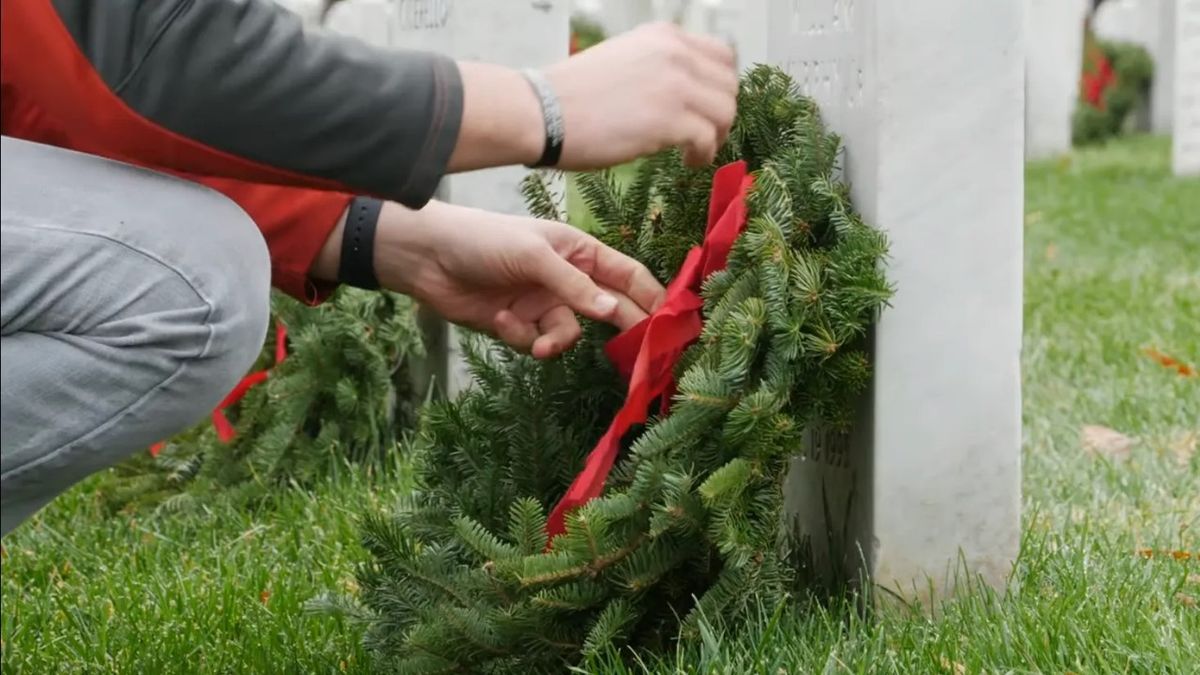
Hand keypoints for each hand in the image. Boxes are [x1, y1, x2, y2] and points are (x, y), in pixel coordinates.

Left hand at [373, 201, 664, 358]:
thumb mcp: (535, 256)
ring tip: (539, 344)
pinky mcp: (518, 325)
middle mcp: (567, 279)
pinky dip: (521, 337)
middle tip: (636, 357)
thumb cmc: (484, 239)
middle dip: (619, 331)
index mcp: (579, 251)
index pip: (627, 276)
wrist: (427, 257)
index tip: (670, 323)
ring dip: (556, 341)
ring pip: (569, 333)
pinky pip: (536, 342)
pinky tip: (499, 319)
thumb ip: (575, 286)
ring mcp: (543, 303)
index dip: (651, 297)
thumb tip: (613, 312)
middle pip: (608, 310)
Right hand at [448, 23, 738, 172]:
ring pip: (725, 113)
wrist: (542, 112)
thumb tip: (682, 93)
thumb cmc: (571, 95)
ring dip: (716, 136)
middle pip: (729, 85)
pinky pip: (708, 139)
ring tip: (696, 152)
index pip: (722, 54)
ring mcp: (675, 86)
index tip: (710, 106)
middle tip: (706, 134)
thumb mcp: (622, 59)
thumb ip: (657, 66)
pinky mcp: (670, 120)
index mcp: (664, 36)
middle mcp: (675, 54)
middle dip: (721, 114)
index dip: (721, 85)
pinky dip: (703, 155)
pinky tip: (688, 162)